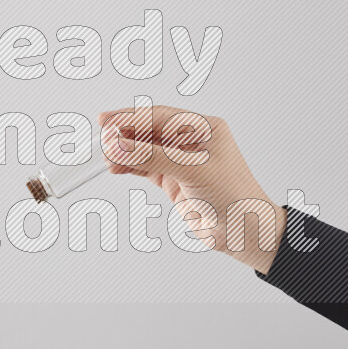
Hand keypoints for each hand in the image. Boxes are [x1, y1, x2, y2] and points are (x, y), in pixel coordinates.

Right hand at [98, 105, 285, 273]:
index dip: (131, 118)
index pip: (161, 116)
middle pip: (150, 131)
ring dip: (125, 153)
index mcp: (204, 128)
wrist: (244, 232)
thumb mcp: (192, 171)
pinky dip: (130, 168)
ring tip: (106, 158)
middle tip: (103, 140)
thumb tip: (119, 145)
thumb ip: (153, 157)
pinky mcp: (174, 181)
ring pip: (145, 150)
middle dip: (125, 135)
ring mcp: (182, 162)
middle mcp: (192, 141)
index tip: (106, 121)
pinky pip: (146, 169)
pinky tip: (116, 168)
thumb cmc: (233, 197)